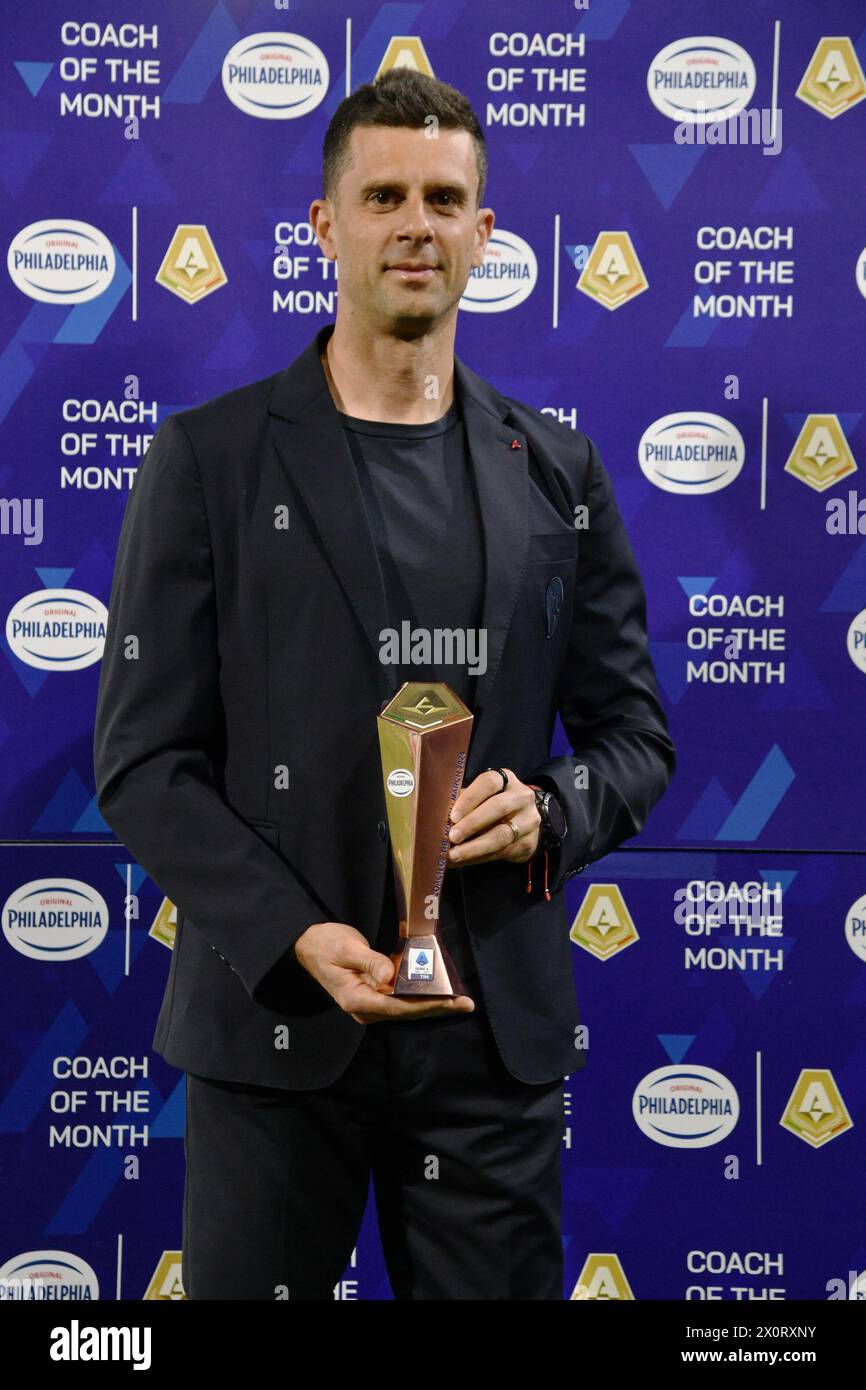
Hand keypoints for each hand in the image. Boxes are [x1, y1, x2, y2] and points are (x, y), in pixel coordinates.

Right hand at [293, 921, 474, 1024]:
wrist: (310, 945)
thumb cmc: (325, 945)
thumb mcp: (345, 949)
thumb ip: (369, 961)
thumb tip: (390, 975)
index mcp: (356, 999)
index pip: (397, 1006)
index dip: (426, 1005)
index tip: (450, 1002)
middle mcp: (365, 1007)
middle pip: (407, 1010)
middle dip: (437, 1007)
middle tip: (466, 1004)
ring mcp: (371, 1002)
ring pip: (407, 1006)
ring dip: (433, 1002)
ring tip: (460, 999)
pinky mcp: (376, 993)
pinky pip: (402, 997)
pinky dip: (422, 993)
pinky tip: (440, 989)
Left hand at [446, 767, 541, 866]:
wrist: (523, 823)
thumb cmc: (491, 805)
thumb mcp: (479, 797)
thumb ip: (462, 802)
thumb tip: (435, 816)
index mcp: (506, 780)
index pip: (489, 783)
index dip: (470, 798)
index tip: (452, 816)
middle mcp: (522, 797)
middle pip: (498, 807)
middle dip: (472, 823)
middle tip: (452, 836)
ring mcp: (528, 821)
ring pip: (501, 835)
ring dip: (474, 847)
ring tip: (454, 855)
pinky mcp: (527, 843)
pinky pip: (500, 853)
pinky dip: (477, 858)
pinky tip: (462, 861)